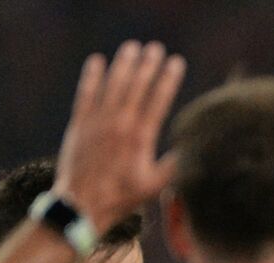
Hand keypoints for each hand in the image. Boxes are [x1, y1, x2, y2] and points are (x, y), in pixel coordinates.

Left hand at [54, 40, 186, 232]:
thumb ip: (174, 167)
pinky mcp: (79, 124)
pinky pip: (85, 93)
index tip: (177, 62)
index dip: (168, 78)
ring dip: (123, 64)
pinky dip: (91, 76)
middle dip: (148, 64)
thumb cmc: (122, 198)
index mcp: (140, 137)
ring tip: (132, 48)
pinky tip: (97, 61)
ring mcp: (97, 121)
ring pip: (112, 84)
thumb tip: (194, 151)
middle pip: (136, 85)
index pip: (158, 99)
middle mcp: (120, 124)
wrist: (83, 204)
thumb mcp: (154, 186)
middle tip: (156, 48)